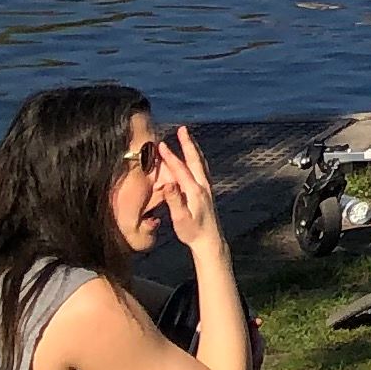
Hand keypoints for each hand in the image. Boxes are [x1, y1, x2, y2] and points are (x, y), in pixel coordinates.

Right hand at [145, 128, 218, 247]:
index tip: (161, 144)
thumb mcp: (181, 219)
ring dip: (194, 149)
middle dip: (188, 143)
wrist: (210, 240)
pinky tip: (195, 158)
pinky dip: (197, 159)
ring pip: (200, 163)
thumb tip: (168, 183)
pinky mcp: (208, 191)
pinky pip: (202, 169)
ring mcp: (207, 187)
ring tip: (188, 137)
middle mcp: (203, 186)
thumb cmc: (192, 232)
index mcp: (195, 191)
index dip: (170, 157)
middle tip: (183, 129)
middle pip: (195, 160)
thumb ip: (174, 201)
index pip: (181, 169)